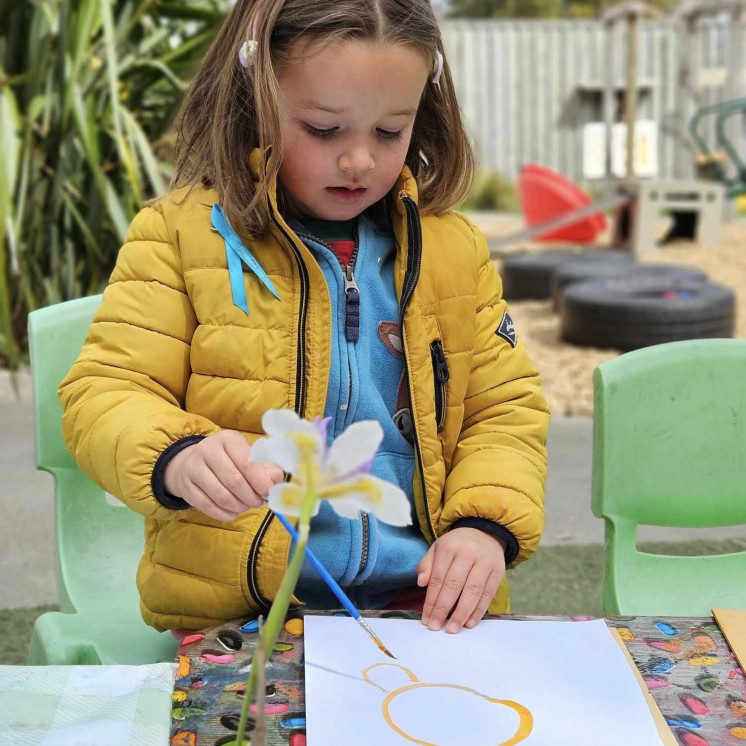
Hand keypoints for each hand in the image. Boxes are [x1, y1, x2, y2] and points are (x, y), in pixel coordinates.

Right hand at [163, 430, 284, 521]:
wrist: (194, 462)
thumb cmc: (229, 460)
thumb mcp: (248, 456)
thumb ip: (266, 469)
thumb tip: (276, 482)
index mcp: (228, 439)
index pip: (247, 462)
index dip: (260, 482)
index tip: (268, 493)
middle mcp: (208, 449)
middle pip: (234, 481)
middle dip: (250, 497)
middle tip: (258, 502)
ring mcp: (193, 467)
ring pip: (221, 495)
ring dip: (238, 506)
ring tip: (246, 506)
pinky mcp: (185, 486)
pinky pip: (207, 506)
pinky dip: (224, 514)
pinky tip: (233, 512)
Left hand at [417, 527, 505, 633]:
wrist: (485, 533)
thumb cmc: (457, 546)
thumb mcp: (438, 548)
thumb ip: (427, 565)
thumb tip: (421, 583)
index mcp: (449, 547)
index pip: (438, 578)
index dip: (431, 600)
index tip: (426, 618)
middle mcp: (468, 553)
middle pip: (454, 585)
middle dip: (444, 608)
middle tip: (436, 627)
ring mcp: (485, 562)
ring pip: (473, 591)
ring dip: (462, 613)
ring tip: (453, 628)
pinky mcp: (498, 572)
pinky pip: (488, 594)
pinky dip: (479, 610)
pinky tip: (469, 622)